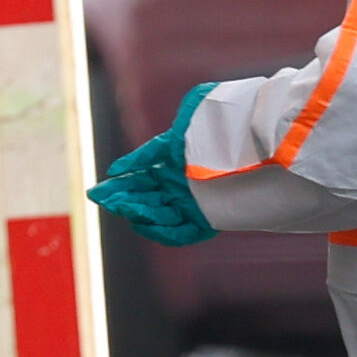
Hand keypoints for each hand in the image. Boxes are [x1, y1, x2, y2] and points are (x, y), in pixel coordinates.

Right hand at [87, 84, 219, 245]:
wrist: (258, 140)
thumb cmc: (223, 127)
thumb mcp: (184, 125)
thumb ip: (153, 149)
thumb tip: (121, 169)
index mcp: (177, 160)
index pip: (144, 174)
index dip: (122, 183)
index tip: (101, 189)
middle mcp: (184, 182)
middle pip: (147, 194)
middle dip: (122, 196)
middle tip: (99, 198)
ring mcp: (196, 200)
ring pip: (160, 212)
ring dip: (137, 210)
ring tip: (118, 206)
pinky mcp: (210, 218)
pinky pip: (183, 231)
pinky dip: (162, 231)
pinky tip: (140, 224)